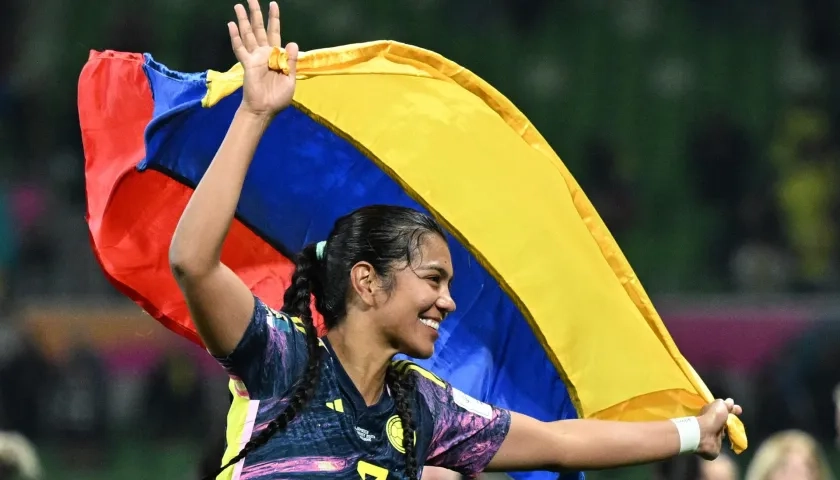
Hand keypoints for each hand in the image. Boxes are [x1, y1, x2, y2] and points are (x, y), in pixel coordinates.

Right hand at [228, 0, 297, 116]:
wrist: (265, 109)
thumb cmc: (278, 97)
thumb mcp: (290, 79)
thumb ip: (291, 62)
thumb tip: (292, 43)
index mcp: (277, 55)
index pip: (275, 32)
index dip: (274, 18)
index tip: (273, 4)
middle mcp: (264, 53)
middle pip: (259, 29)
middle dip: (256, 14)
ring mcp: (254, 57)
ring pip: (248, 34)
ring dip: (243, 20)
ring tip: (238, 6)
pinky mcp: (247, 64)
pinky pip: (240, 48)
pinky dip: (235, 37)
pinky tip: (231, 25)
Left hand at [696, 398, 742, 459]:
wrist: (705, 435)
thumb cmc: (712, 418)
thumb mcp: (720, 405)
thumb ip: (726, 403)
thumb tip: (730, 401)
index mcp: (711, 413)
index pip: (723, 410)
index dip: (731, 409)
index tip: (739, 410)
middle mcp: (712, 423)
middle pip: (725, 422)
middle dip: (732, 421)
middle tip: (738, 422)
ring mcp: (713, 435)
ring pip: (725, 432)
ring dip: (731, 432)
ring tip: (737, 431)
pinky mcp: (716, 445)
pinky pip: (724, 443)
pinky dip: (730, 442)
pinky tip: (735, 441)